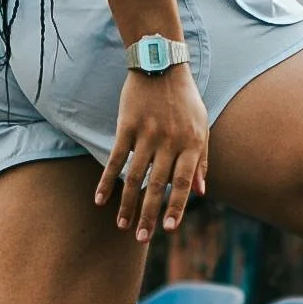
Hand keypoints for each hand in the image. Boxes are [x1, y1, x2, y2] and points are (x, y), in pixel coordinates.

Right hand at [96, 66, 209, 243]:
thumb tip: (202, 192)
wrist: (161, 65)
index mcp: (192, 143)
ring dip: (127, 204)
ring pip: (135, 176)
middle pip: (158, 185)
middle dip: (149, 214)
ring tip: (122, 226)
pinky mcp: (127, 126)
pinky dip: (107, 181)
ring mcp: (147, 134)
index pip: (183, 182)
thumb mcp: (201, 126)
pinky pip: (115, 159)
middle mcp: (170, 141)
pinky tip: (100, 199)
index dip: (176, 207)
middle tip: (142, 238)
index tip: (169, 230)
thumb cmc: (185, 99)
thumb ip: (202, 160)